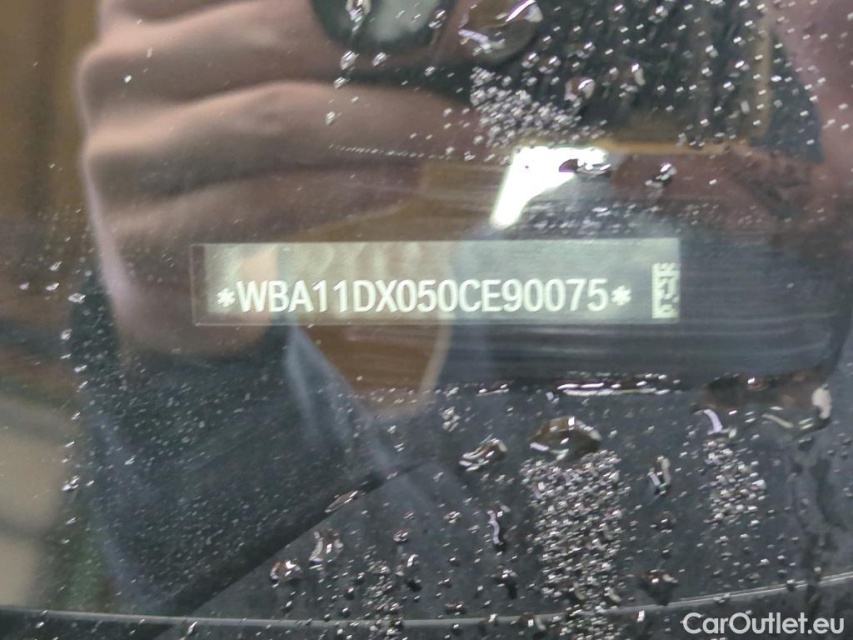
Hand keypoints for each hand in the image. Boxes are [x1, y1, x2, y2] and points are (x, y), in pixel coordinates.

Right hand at [78, 0, 481, 355]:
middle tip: (473, 55)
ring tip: (462, 129)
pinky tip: (403, 180)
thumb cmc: (230, 157)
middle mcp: (114, 68)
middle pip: (275, 35)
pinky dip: (348, 189)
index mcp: (141, 5)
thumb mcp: (251, 76)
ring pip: (276, 118)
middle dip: (394, 45)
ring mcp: (120, 155)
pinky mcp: (144, 237)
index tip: (449, 3)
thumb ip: (312, 41)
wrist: (172, 271)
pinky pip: (267, 202)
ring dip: (390, 123)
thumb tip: (435, 18)